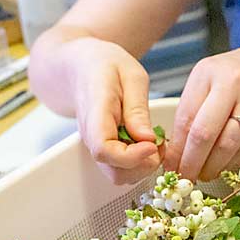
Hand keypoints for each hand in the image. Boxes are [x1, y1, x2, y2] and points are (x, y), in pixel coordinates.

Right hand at [67, 38, 162, 184]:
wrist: (80, 66)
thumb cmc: (105, 65)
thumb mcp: (130, 75)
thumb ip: (137, 108)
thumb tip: (147, 139)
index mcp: (96, 112)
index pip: (104, 149)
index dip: (132, 156)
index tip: (153, 144)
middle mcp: (91, 135)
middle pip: (114, 171)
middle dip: (143, 165)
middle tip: (160, 143)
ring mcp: (95, 144)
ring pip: (117, 174)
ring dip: (142, 166)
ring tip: (155, 142)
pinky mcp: (103, 148)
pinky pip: (119, 166)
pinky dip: (138, 162)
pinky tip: (148, 143)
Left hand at [162, 44, 239, 181]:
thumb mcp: (211, 79)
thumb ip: (194, 107)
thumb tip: (177, 149)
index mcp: (208, 72)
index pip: (185, 118)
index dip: (176, 149)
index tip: (170, 166)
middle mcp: (232, 83)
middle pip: (204, 133)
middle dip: (191, 162)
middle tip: (185, 179)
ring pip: (228, 144)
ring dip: (213, 166)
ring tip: (204, 174)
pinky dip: (231, 160)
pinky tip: (223, 163)